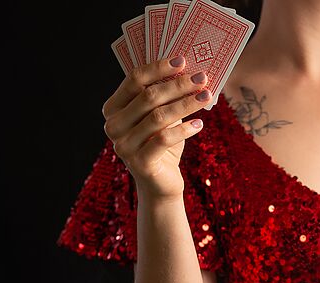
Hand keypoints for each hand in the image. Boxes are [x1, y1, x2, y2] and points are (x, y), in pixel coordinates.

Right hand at [102, 56, 210, 199]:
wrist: (161, 184)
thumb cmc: (162, 145)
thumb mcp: (161, 118)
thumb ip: (165, 97)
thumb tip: (188, 71)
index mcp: (113, 109)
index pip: (133, 80)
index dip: (158, 68)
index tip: (183, 60)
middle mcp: (113, 126)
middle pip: (148, 96)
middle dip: (178, 85)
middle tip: (202, 78)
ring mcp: (124, 145)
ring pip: (159, 116)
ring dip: (186, 103)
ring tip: (206, 96)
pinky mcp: (140, 162)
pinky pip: (164, 139)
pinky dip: (184, 129)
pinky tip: (200, 124)